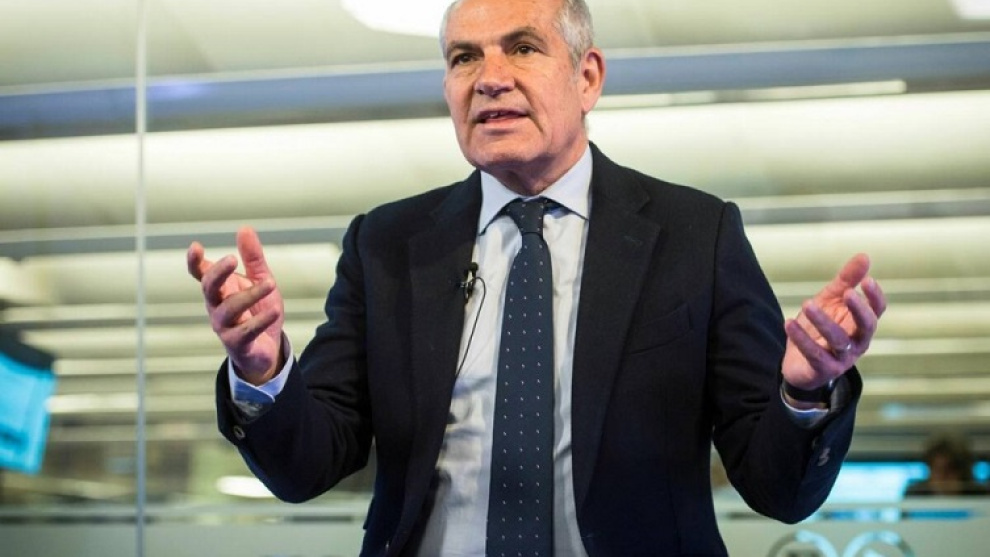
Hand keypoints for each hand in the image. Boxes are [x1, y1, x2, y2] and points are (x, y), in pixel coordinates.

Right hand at [187, 227, 284, 383]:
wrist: (267, 348)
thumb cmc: (258, 310)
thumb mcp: (260, 279)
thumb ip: (253, 257)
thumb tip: (244, 228)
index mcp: (221, 289)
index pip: (201, 274)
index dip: (195, 262)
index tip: (195, 246)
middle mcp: (217, 306)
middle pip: (209, 288)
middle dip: (218, 273)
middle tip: (232, 258)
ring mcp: (225, 326)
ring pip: (228, 309)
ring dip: (250, 295)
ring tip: (271, 283)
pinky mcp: (238, 344)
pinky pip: (245, 332)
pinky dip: (260, 321)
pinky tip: (274, 311)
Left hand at [782, 253, 886, 392]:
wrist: (800, 363)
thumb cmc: (819, 328)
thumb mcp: (831, 301)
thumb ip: (846, 281)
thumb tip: (864, 256)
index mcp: (861, 324)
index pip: (877, 311)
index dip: (875, 297)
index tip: (868, 280)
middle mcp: (857, 342)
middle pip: (866, 327)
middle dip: (859, 310)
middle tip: (848, 293)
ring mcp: (842, 358)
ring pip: (838, 340)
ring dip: (823, 322)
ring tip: (807, 303)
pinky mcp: (823, 369)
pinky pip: (814, 354)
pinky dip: (802, 338)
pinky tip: (789, 322)